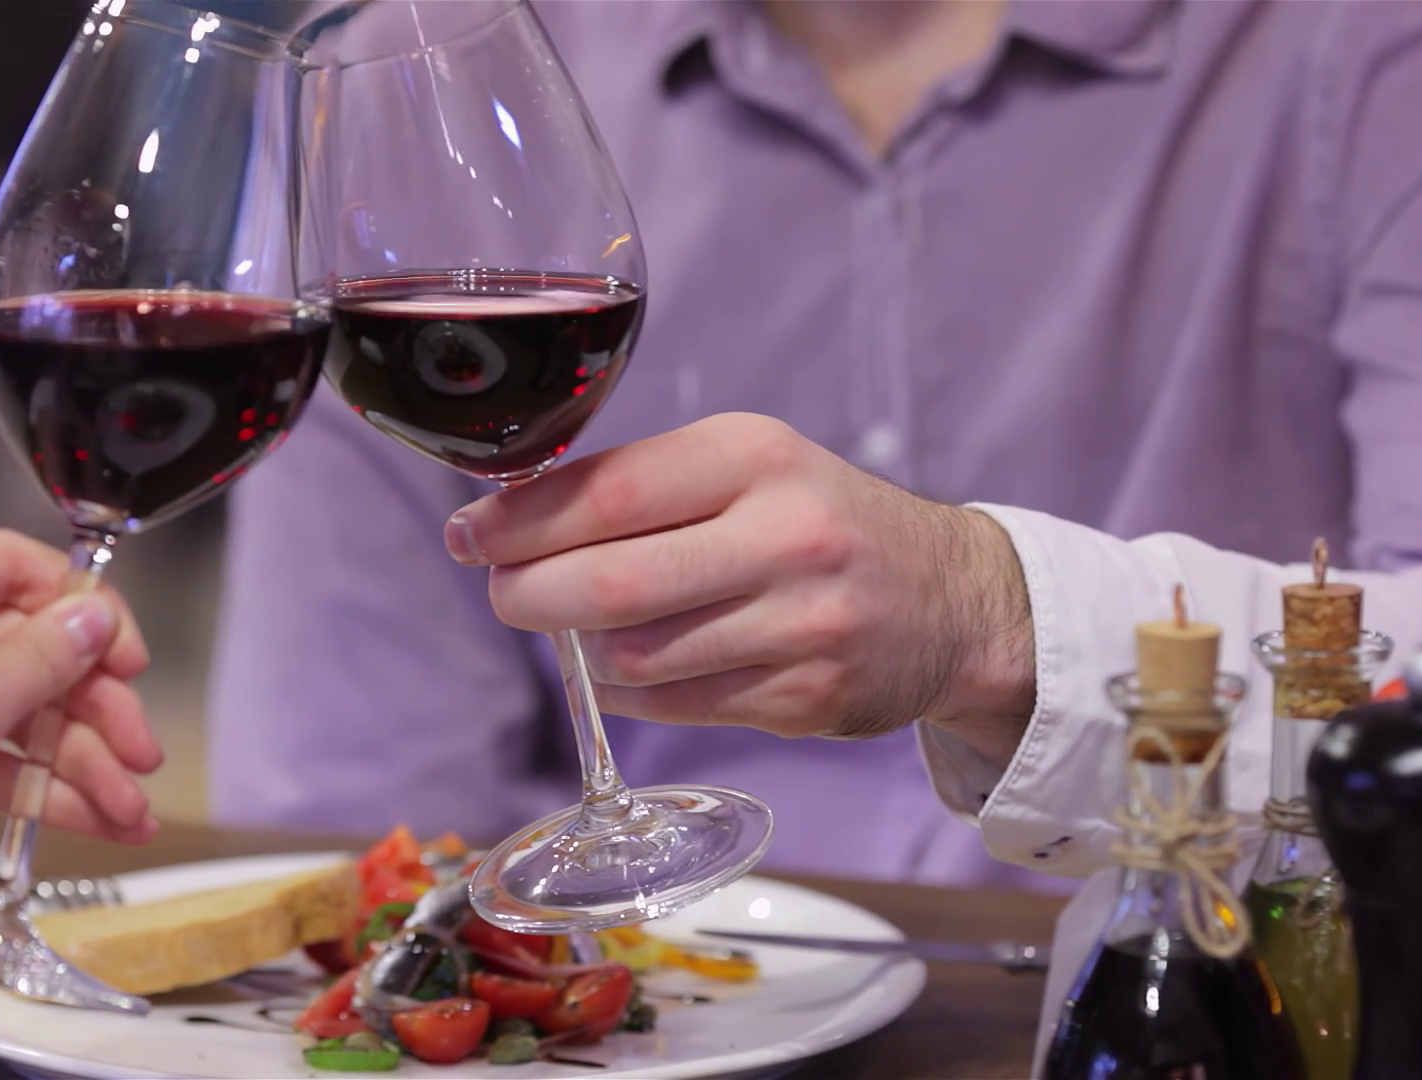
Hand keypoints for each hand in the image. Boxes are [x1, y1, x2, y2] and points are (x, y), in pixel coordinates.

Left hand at [0, 529, 161, 841]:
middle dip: (94, 712)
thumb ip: (30, 667)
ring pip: (21, 709)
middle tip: (140, 751)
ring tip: (128, 809)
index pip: (10, 567)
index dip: (80, 606)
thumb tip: (92, 618)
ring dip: (82, 761)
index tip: (124, 655)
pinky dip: (44, 785)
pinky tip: (96, 817)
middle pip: (29, 649)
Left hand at [444, 413, 1035, 740]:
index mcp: (755, 456)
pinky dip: (632, 693)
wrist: (953, 599)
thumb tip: (504, 520)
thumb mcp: (749, 466)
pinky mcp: (808, 699)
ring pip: (635, 658)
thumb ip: (641, 486)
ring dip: (586, 652)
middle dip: (528, 597)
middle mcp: (784, 536)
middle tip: (506, 595)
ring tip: (589, 629)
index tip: (468, 537)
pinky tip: (638, 668)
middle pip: (608, 585)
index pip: (604, 492)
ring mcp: (802, 625)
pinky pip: (676, 707)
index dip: (516, 522)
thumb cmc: (818, 520)